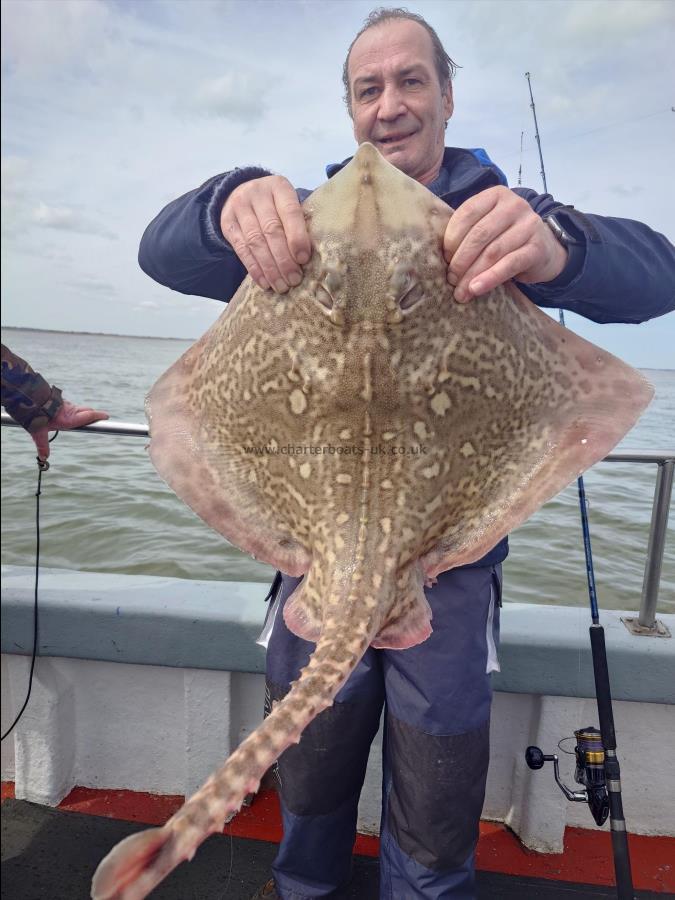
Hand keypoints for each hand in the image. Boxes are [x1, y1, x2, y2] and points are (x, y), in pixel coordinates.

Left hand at [32, 400, 108, 459]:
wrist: (29, 398)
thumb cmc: (35, 416)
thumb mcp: (39, 433)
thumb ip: (42, 445)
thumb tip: (43, 458)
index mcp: (69, 419)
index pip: (88, 416)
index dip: (98, 416)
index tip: (107, 416)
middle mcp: (70, 410)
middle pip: (87, 411)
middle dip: (93, 414)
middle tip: (99, 418)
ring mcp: (66, 404)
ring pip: (78, 408)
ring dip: (82, 412)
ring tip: (80, 418)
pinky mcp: (60, 400)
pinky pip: (70, 406)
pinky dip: (72, 409)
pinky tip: (65, 413)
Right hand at [220, 176, 311, 292]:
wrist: (242, 193)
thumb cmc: (276, 205)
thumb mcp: (288, 203)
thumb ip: (299, 223)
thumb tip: (309, 258)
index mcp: (279, 187)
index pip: (290, 212)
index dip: (297, 237)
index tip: (304, 259)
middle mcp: (257, 194)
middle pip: (271, 230)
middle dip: (284, 259)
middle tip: (294, 279)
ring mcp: (239, 208)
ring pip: (255, 242)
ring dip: (270, 268)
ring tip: (281, 286)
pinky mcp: (227, 224)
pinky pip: (241, 249)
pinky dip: (254, 269)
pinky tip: (265, 282)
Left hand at [443, 186, 567, 302]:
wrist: (545, 248)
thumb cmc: (506, 238)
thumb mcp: (489, 226)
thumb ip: (468, 230)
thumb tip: (436, 254)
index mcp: (496, 195)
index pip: (467, 213)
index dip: (451, 238)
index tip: (443, 258)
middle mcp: (514, 205)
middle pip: (479, 234)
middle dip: (460, 260)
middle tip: (450, 279)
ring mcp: (529, 225)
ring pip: (493, 251)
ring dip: (472, 274)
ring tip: (461, 292)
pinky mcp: (537, 248)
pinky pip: (510, 264)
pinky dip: (490, 278)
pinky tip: (476, 289)